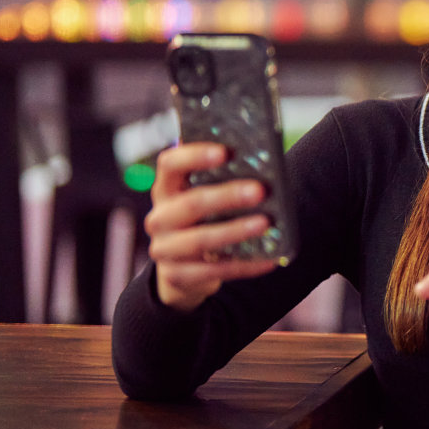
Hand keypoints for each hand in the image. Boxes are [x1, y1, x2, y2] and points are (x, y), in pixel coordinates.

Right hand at [143, 143, 277, 311]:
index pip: (170, 164)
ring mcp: (165, 249)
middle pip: (190, 203)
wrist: (183, 271)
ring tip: (265, 223)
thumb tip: (266, 166)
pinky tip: (270, 260)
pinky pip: (215, 271)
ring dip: (235, 231)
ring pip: (201, 239)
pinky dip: (245, 265)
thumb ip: (224, 181)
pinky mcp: (178, 276)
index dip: (194, 155)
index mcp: (166, 189)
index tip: (225, 151)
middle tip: (260, 190)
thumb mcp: (206, 198)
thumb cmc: (205, 221)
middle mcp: (159, 218)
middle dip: (227, 196)